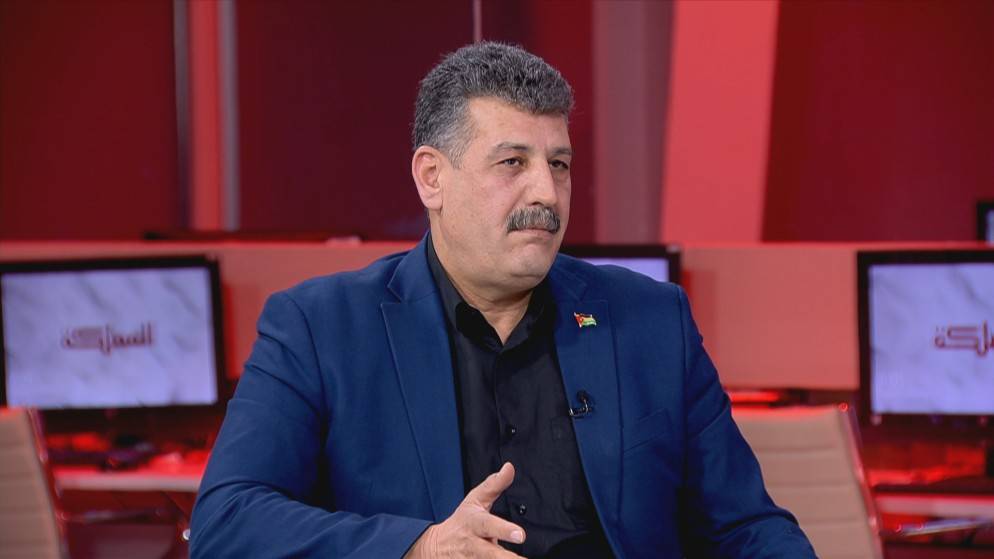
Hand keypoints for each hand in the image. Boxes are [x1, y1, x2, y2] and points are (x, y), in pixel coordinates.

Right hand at [405, 462, 524, 557]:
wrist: (435, 547)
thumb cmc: (461, 521)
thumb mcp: (475, 500)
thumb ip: (494, 485)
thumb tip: (510, 467)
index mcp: (475, 524)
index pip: (489, 525)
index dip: (504, 531)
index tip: (520, 535)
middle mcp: (474, 545)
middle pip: (491, 554)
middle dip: (506, 558)